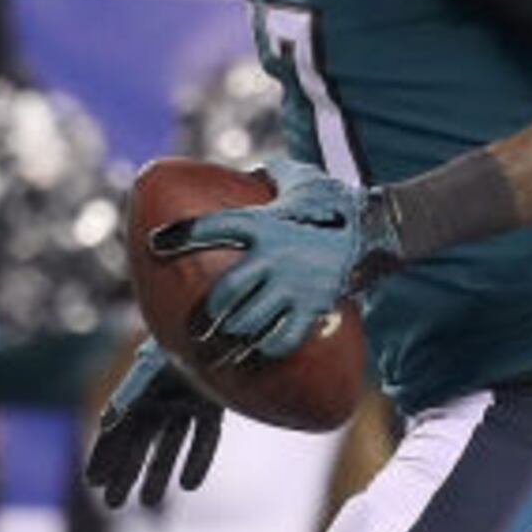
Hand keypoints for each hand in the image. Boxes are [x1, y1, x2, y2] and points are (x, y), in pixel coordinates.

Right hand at [85, 340, 224, 506]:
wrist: (222, 328)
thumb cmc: (178, 348)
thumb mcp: (148, 376)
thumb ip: (127, 402)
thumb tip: (103, 430)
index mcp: (138, 387)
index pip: (116, 429)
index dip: (104, 455)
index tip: (92, 483)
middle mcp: (160, 396)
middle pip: (140, 442)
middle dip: (126, 472)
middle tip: (114, 505)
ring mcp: (187, 401)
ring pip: (169, 444)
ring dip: (158, 473)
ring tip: (147, 503)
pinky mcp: (213, 405)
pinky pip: (204, 437)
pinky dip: (197, 460)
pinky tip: (188, 485)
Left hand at [165, 158, 377, 364]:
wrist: (376, 231)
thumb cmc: (331, 204)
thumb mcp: (300, 181)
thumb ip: (273, 175)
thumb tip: (254, 169)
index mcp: (264, 223)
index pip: (214, 226)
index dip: (182, 235)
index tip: (155, 244)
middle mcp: (274, 257)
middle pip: (227, 292)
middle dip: (205, 316)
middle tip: (193, 332)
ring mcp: (294, 286)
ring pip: (249, 322)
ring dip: (227, 343)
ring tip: (213, 356)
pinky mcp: (313, 309)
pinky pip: (281, 340)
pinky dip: (262, 354)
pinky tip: (251, 362)